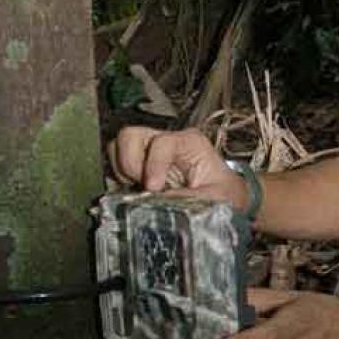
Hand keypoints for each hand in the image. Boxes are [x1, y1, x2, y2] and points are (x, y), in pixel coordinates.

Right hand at [106, 126, 247, 210]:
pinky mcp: (137, 167)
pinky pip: (114, 167)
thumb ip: (190, 199)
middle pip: (130, 136)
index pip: (162, 142)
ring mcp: (148, 152)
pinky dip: (118, 181)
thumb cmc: (224, 195)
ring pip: (117, 148)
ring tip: (139, 191)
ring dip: (122, 172)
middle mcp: (166, 141)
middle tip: (143, 187)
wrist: (223, 202)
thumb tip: (158, 203)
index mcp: (190, 142)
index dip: (154, 164)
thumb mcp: (218, 198)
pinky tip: (134, 194)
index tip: (154, 187)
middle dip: (130, 164)